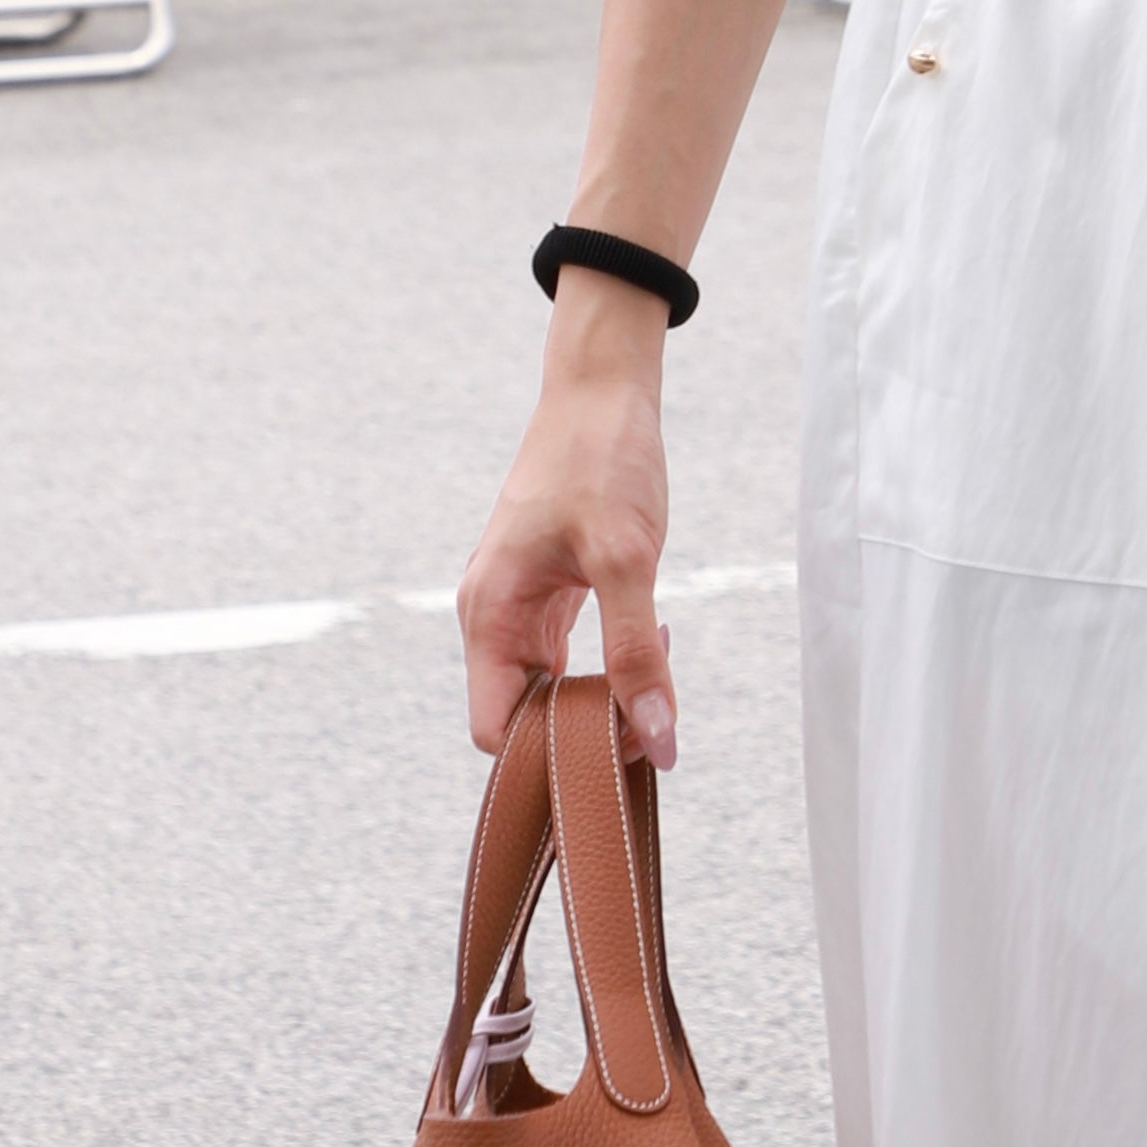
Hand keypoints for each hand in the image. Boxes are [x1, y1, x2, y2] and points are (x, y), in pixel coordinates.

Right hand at [459, 282, 676, 765]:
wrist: (603, 389)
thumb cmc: (602, 459)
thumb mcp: (627, 559)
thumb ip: (637, 652)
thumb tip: (658, 740)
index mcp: (489, 614)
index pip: (496, 730)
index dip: (550, 757)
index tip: (616, 750)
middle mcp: (496, 617)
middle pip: (525, 717)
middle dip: (582, 734)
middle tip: (652, 722)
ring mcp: (522, 605)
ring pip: (551, 689)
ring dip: (600, 702)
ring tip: (657, 693)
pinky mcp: (552, 593)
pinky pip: (568, 657)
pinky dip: (608, 669)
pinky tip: (651, 652)